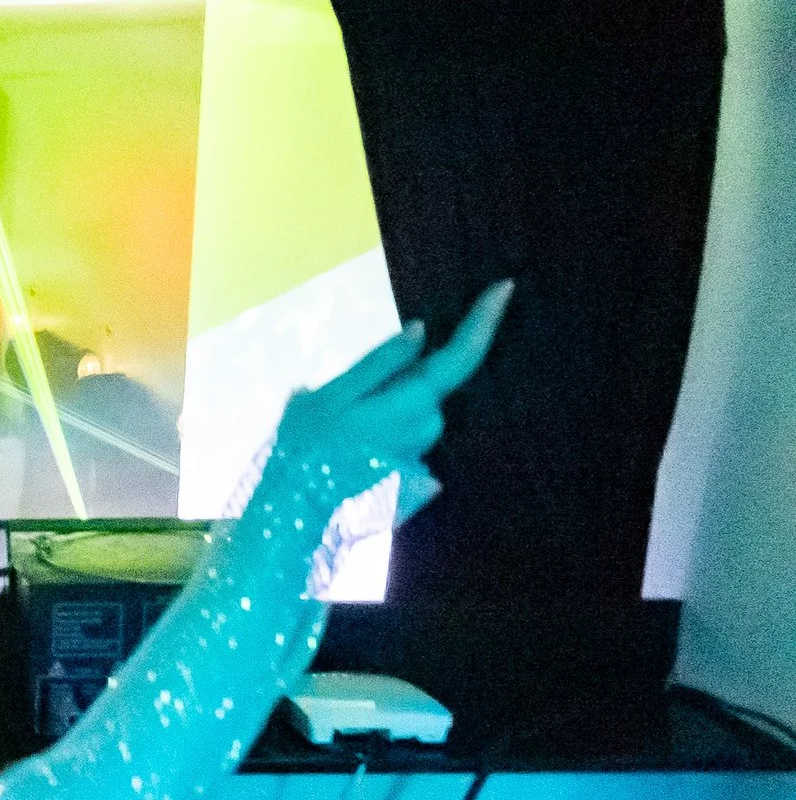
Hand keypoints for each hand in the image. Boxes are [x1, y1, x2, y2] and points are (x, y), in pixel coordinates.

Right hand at [278, 280, 513, 515]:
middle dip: (396, 382)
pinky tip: (345, 451)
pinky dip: (377, 436)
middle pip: (427, 388)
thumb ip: (379, 363)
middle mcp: (426, 429)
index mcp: (410, 403)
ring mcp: (419, 455)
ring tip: (334, 428)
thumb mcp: (331, 395)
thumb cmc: (306, 450)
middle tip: (343, 397)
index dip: (484, 320)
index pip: (460, 356)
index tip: (505, 287)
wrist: (295, 512)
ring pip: (410, 414)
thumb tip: (419, 331)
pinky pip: (398, 439)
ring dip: (381, 411)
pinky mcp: (408, 477)